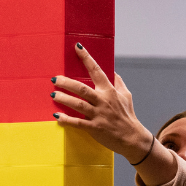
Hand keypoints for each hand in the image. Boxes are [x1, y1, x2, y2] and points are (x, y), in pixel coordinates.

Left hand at [50, 43, 153, 163]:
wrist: (132, 138)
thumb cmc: (127, 116)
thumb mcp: (126, 95)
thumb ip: (118, 82)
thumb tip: (112, 70)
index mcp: (110, 91)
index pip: (97, 71)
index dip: (87, 58)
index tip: (77, 47)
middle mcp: (103, 101)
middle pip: (83, 89)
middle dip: (67, 83)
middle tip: (54, 79)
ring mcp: (98, 115)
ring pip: (79, 105)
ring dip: (64, 99)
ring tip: (53, 95)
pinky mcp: (94, 128)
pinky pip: (78, 123)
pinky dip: (67, 120)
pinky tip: (57, 116)